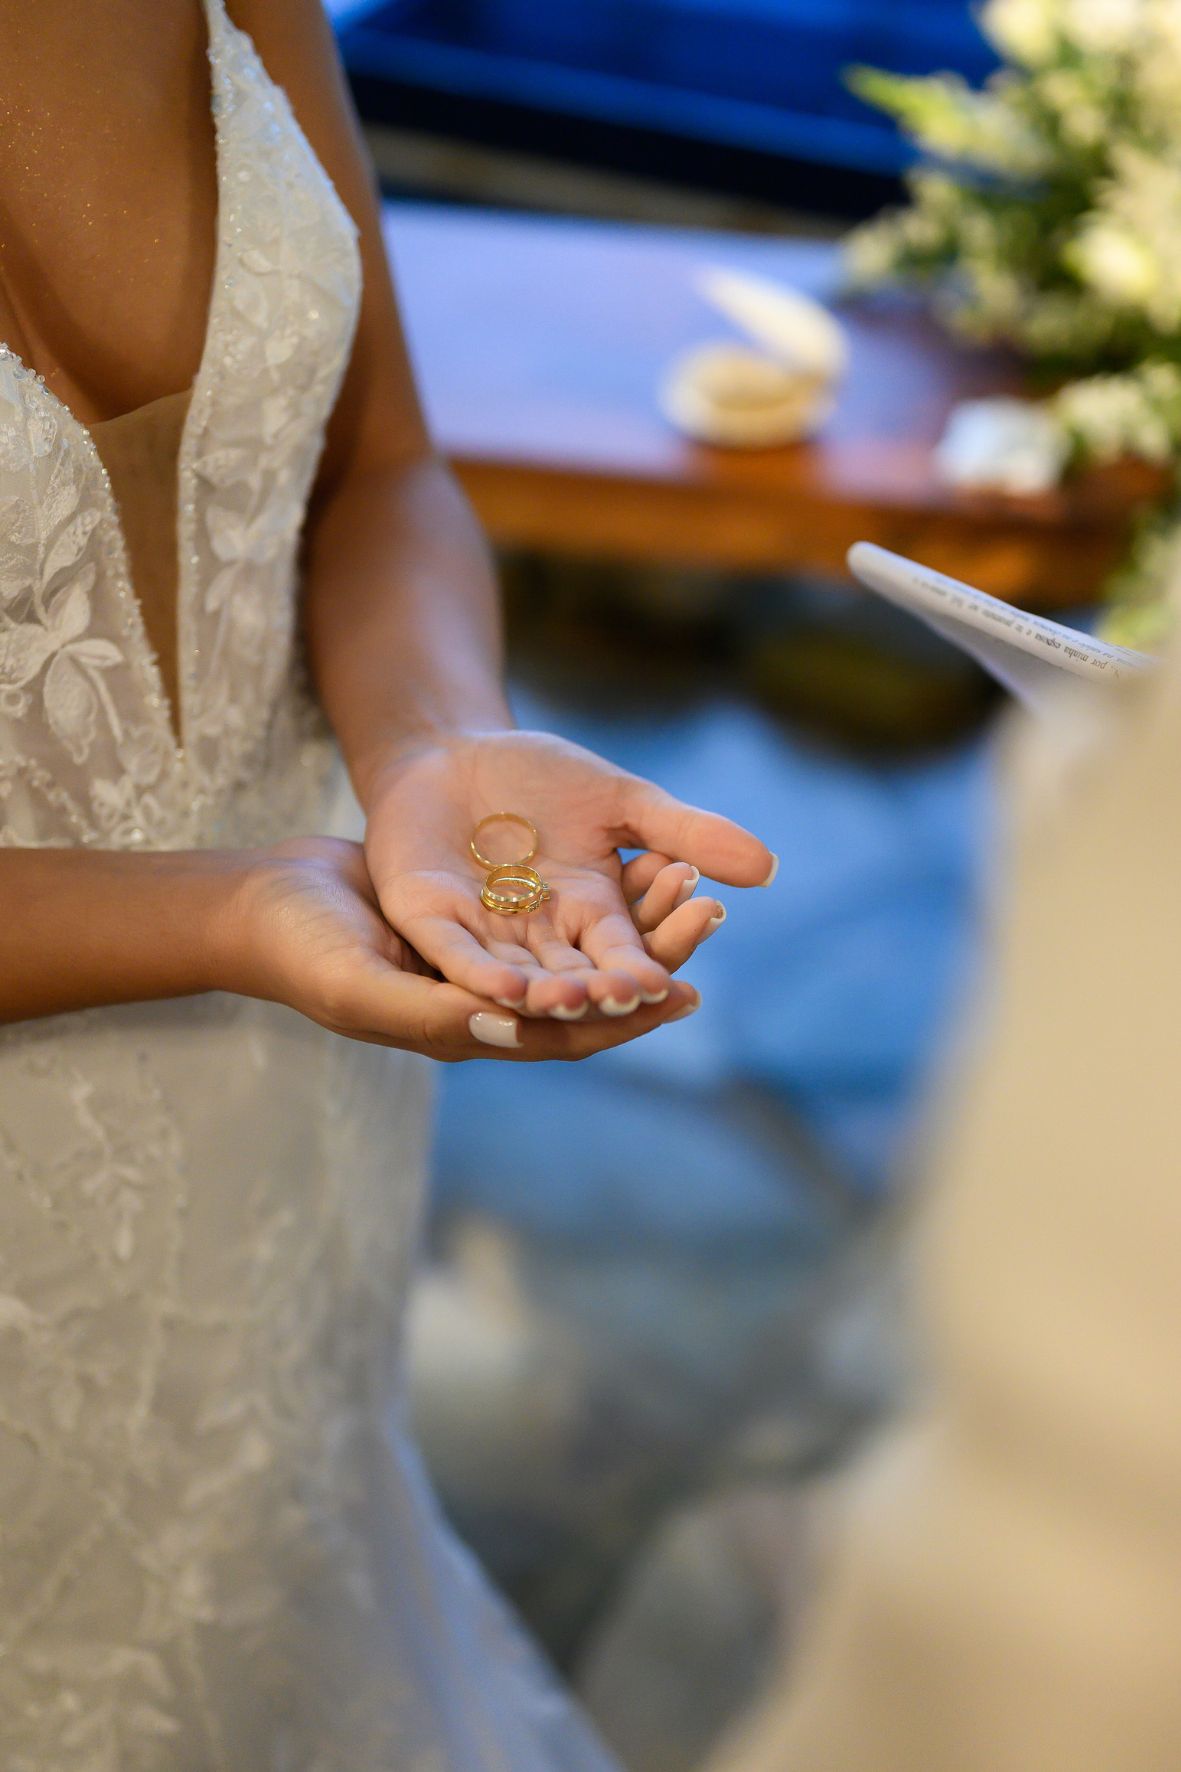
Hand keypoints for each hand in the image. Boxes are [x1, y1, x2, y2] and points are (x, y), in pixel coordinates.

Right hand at [225, 837, 709, 1059]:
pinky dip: (595, 882)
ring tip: (686, 878)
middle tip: (708, 916)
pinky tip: (634, 853)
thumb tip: (519, 1026)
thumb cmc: (303, 951)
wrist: (266, 899)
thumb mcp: (360, 986)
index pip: (568, 1033)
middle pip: (589, 986)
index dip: (625, 1015)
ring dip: (632, 914)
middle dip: (649, 956)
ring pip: (578, 940)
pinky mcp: (483, 909)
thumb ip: (434, 1012)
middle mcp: (491, 1000)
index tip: (684, 988)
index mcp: (470, 1030)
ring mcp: (488, 953)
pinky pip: (556, 898)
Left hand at [362, 730, 775, 1017]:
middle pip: (581, 978)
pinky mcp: (428, 920)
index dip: (653, 964)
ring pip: (521, 980)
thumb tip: (768, 868)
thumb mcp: (621, 799)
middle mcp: (542, 941)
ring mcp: (483, 936)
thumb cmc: (538, 775)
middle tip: (632, 993)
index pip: (630, 951)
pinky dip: (481, 975)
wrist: (451, 748)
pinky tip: (507, 988)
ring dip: (546, 995)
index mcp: (592, 917)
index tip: (679, 981)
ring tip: (573, 1000)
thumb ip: (686, 832)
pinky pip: (456, 957)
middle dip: (603, 988)